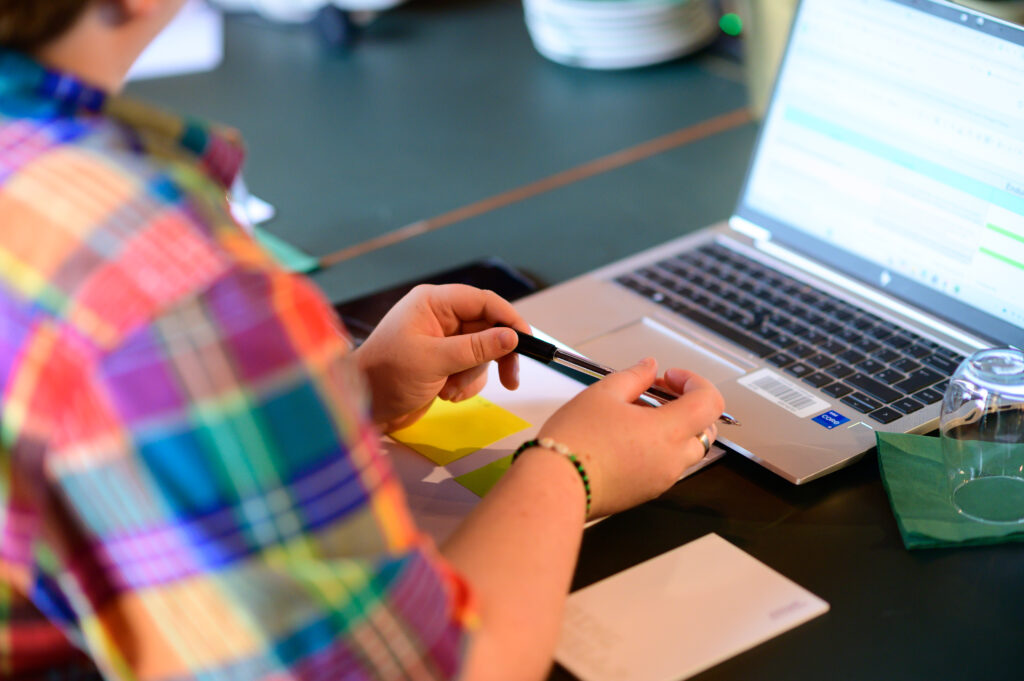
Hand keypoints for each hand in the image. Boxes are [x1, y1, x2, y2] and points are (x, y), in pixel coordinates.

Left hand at [352, 284, 530, 431]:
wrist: (363, 407)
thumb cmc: (387, 376)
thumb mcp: (434, 361)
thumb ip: (476, 348)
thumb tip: (512, 337)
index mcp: (433, 303)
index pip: (484, 301)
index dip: (509, 319)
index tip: (527, 341)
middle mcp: (440, 317)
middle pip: (488, 328)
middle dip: (492, 357)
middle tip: (511, 379)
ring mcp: (442, 341)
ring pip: (482, 353)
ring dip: (472, 376)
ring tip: (449, 390)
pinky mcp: (443, 363)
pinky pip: (471, 369)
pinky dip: (465, 384)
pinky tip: (445, 394)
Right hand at [532, 358, 723, 517]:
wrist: (555, 485)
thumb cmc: (576, 441)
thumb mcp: (603, 393)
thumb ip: (634, 376)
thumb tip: (648, 367)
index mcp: (669, 431)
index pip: (710, 402)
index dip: (695, 382)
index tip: (671, 377)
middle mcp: (673, 459)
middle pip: (705, 429)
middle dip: (688, 406)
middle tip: (658, 392)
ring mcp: (662, 479)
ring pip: (687, 449)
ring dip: (673, 428)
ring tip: (637, 414)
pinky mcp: (646, 492)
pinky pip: (666, 466)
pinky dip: (659, 447)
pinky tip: (628, 436)